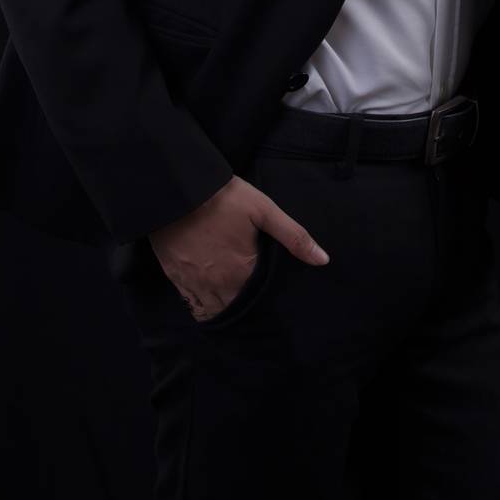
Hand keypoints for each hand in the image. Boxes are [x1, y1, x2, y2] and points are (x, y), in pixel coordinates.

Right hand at [148, 174, 329, 322]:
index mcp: (242, 272)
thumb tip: (323, 260)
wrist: (179, 189)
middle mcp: (219, 285)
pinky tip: (210, 298)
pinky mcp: (176, 277)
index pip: (259, 297)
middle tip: (253, 296)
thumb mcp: (265, 211)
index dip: (266, 295)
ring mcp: (194, 284)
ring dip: (225, 307)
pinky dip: (202, 305)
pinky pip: (192, 305)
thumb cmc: (225, 198)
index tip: (270, 291)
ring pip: (214, 309)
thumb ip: (294, 237)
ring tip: (234, 299)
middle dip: (245, 304)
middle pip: (237, 306)